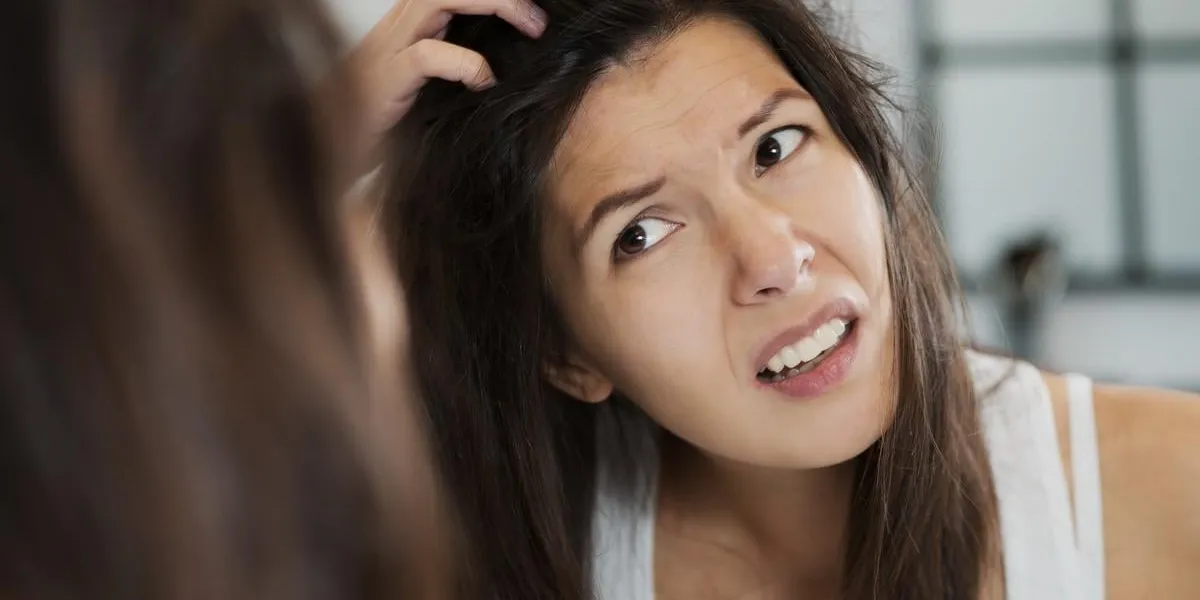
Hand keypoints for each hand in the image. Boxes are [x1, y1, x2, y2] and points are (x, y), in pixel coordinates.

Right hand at [351, 0, 546, 140]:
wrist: (322, 157)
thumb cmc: (376, 130)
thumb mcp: (425, 95)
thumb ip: (456, 76)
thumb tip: (508, 78)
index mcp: (409, 27)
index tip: (530, 14)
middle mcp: (397, 29)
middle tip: (538, 20)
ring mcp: (386, 52)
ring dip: (493, 2)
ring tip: (530, 27)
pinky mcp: (381, 83)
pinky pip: (426, 55)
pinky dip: (465, 62)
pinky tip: (485, 83)